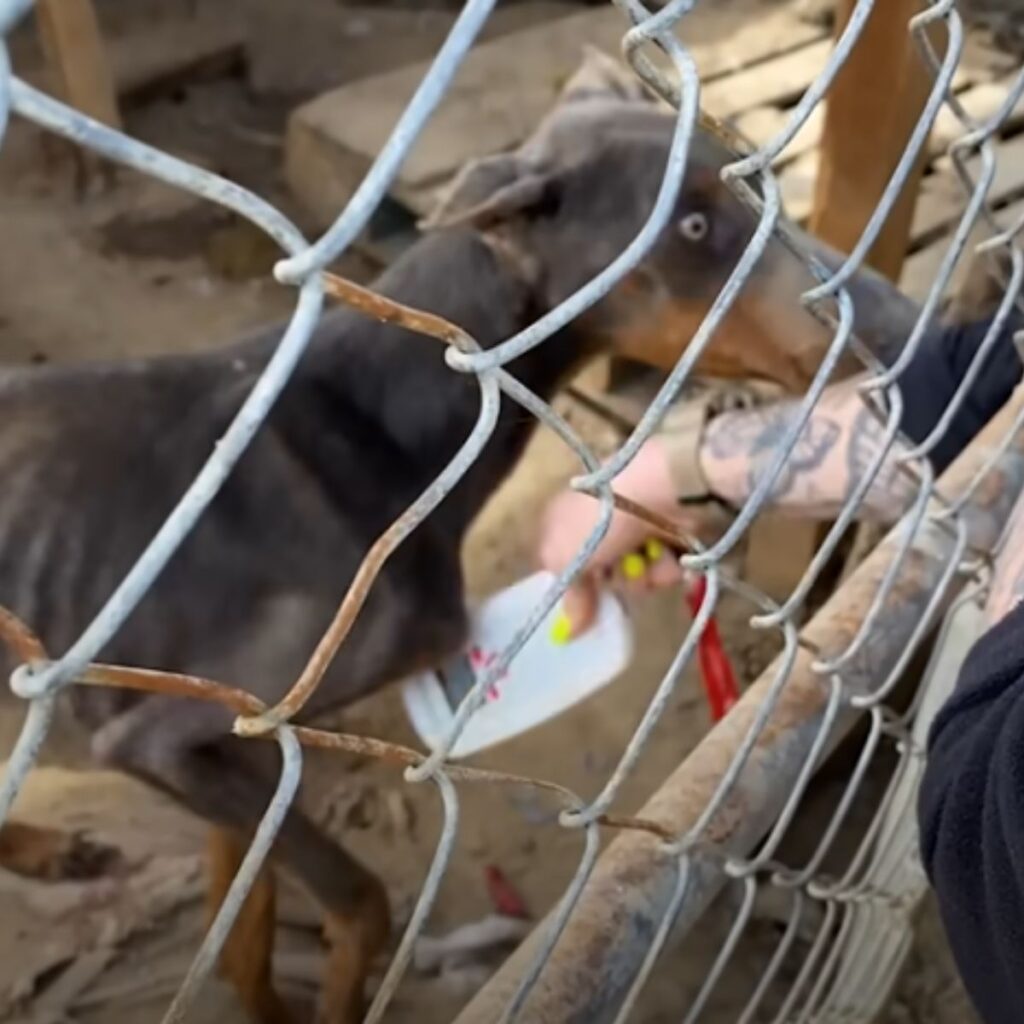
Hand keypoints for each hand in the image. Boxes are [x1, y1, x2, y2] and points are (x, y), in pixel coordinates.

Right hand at [537, 437, 694, 636]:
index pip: (562, 562)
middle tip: (618, 574)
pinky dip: (666, 566)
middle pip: (602, 574)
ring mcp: (635, 527)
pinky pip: (663, 568)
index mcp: (564, 518)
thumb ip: (570, 597)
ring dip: (642, 576)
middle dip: (614, 581)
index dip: (572, 587)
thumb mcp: (567, 559)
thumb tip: (569, 633)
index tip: (582, 609)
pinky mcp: (668, 534)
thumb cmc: (602, 520)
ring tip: (647, 560)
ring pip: (635, 576)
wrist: (662, 489)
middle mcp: (599, 521)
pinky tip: (667, 554)